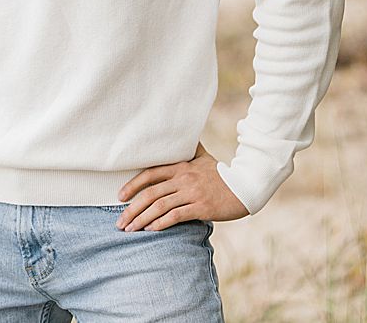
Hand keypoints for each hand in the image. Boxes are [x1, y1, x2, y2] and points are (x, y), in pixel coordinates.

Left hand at [116, 143, 249, 231]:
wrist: (247, 186)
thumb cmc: (223, 174)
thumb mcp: (203, 158)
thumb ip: (189, 150)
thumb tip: (183, 137)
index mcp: (180, 167)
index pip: (150, 174)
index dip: (132, 185)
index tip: (120, 197)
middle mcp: (183, 179)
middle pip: (151, 193)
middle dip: (132, 209)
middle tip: (120, 222)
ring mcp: (192, 193)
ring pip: (160, 206)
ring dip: (142, 219)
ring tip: (130, 229)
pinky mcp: (202, 207)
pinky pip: (177, 215)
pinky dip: (161, 223)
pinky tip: (151, 229)